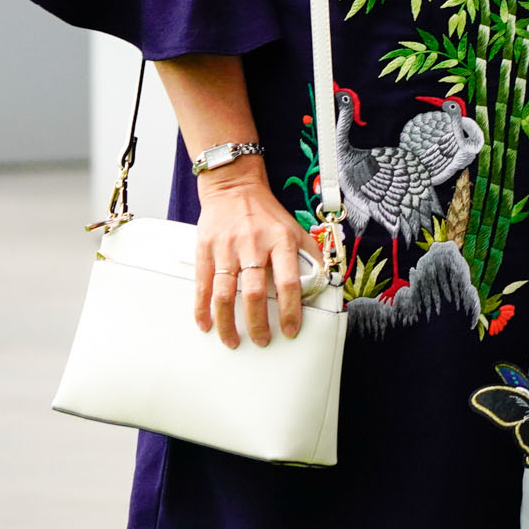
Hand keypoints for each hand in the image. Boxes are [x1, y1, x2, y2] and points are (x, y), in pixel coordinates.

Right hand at [192, 159, 316, 348]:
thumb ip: (311, 255)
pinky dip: (202, 308)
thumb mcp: (295, 229)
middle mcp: (253, 245)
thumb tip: (326, 282)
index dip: (291, 310)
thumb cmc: (268, 214)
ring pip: (225, 294)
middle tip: (262, 341)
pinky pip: (203, 285)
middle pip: (255, 293)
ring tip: (233, 341)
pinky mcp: (205, 249)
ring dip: (228, 323)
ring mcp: (227, 248)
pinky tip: (206, 324)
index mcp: (281, 241)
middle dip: (258, 324)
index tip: (290, 330)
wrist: (234, 187)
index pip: (289, 282)